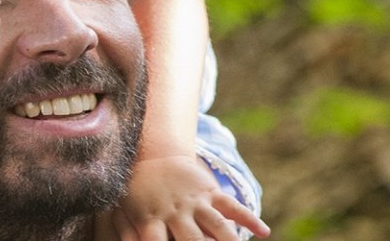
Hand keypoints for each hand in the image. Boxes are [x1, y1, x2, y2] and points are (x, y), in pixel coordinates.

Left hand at [109, 154, 270, 240]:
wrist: (153, 157)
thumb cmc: (135, 193)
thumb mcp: (125, 213)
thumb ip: (126, 235)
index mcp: (151, 220)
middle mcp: (176, 212)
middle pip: (192, 240)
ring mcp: (196, 202)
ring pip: (217, 225)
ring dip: (229, 240)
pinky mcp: (210, 192)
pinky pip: (232, 206)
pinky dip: (248, 218)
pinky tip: (264, 232)